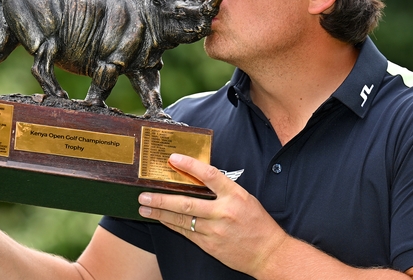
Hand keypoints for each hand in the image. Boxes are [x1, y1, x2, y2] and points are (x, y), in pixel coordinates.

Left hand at [138, 154, 287, 276]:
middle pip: (187, 203)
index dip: (191, 165)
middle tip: (144, 193)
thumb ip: (224, 189)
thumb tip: (198, 179)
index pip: (210, 175)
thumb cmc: (257, 223)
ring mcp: (214, 230)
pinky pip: (185, 233)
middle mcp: (223, 212)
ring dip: (160, 212)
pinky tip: (160, 219)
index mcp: (235, 195)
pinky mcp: (209, 245)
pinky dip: (171, 224)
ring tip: (144, 206)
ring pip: (181, 220)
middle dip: (162, 198)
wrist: (267, 253)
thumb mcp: (245, 198)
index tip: (173, 158)